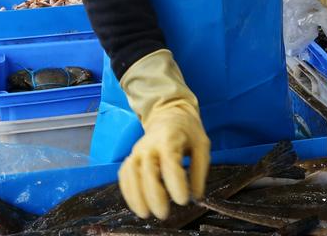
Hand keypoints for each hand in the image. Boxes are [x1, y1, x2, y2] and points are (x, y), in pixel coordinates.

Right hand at [117, 50, 209, 219]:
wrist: (169, 113)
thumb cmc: (188, 131)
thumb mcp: (202, 145)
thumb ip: (200, 170)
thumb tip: (197, 196)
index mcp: (170, 139)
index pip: (170, 163)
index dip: (175, 184)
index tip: (183, 201)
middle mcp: (149, 145)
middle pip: (147, 171)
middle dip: (154, 195)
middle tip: (164, 214)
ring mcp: (137, 151)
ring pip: (131, 174)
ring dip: (136, 196)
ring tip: (145, 214)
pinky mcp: (131, 157)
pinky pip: (124, 175)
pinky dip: (127, 191)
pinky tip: (136, 205)